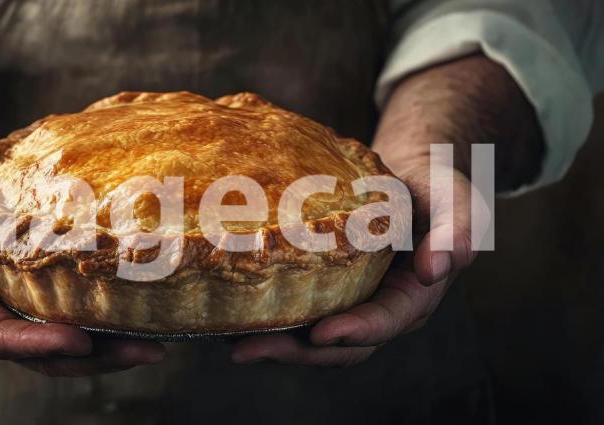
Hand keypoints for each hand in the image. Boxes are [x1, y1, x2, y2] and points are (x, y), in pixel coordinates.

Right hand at [0, 171, 165, 375]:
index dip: (40, 344)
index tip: (81, 341)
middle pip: (43, 356)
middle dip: (95, 359)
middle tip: (148, 350)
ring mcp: (10, 315)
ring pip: (62, 348)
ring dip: (108, 351)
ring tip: (157, 344)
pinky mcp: (29, 301)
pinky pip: (67, 322)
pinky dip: (102, 327)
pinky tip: (140, 318)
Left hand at [231, 164, 478, 365]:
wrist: (408, 174)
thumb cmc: (433, 185)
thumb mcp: (456, 199)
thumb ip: (458, 230)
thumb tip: (437, 268)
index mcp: (413, 296)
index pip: (384, 322)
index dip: (354, 332)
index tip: (320, 334)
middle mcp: (378, 309)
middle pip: (338, 346)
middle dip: (295, 351)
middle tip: (248, 349)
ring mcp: (349, 303)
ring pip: (312, 337)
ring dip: (273, 343)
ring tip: (230, 341)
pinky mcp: (325, 290)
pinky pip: (298, 312)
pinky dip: (268, 318)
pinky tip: (231, 313)